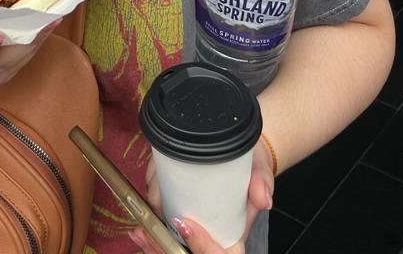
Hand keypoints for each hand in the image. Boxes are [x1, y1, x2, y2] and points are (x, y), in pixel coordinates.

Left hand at [131, 141, 273, 253]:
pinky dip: (151, 235)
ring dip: (154, 241)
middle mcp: (213, 236)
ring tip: (139, 229)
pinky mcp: (182, 223)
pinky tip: (139, 229)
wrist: (245, 159)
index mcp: (233, 234)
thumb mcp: (260, 169)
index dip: (201, 245)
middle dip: (165, 246)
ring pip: (173, 248)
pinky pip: (165, 237)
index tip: (184, 222)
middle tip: (146, 231)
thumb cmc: (251, 167)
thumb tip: (263, 198)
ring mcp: (196, 232)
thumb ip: (261, 181)